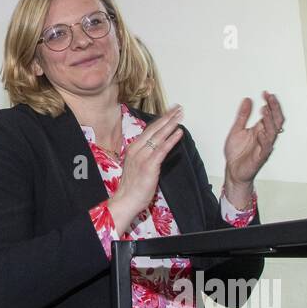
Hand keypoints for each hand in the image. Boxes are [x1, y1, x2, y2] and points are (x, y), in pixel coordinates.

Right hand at [107, 106, 184, 235]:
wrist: (125, 199)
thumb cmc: (132, 186)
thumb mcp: (136, 166)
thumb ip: (144, 155)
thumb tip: (156, 148)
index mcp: (133, 148)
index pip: (149, 130)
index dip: (161, 120)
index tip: (170, 112)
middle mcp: (136, 149)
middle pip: (154, 129)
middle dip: (168, 117)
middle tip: (178, 108)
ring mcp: (142, 156)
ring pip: (159, 136)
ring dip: (171, 124)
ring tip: (181, 116)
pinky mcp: (149, 165)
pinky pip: (162, 149)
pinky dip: (171, 139)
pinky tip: (179, 132)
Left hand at [223, 91, 283, 194]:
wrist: (233, 170)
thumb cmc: (237, 152)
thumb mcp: (236, 129)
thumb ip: (243, 115)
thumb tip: (247, 99)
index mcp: (260, 129)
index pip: (270, 114)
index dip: (270, 103)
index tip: (266, 93)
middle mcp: (265, 136)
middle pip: (276, 121)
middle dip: (274, 108)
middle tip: (270, 97)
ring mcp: (264, 146)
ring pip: (273, 132)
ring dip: (270, 121)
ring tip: (265, 110)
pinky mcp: (260, 157)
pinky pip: (266, 148)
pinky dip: (265, 139)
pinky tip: (262, 132)